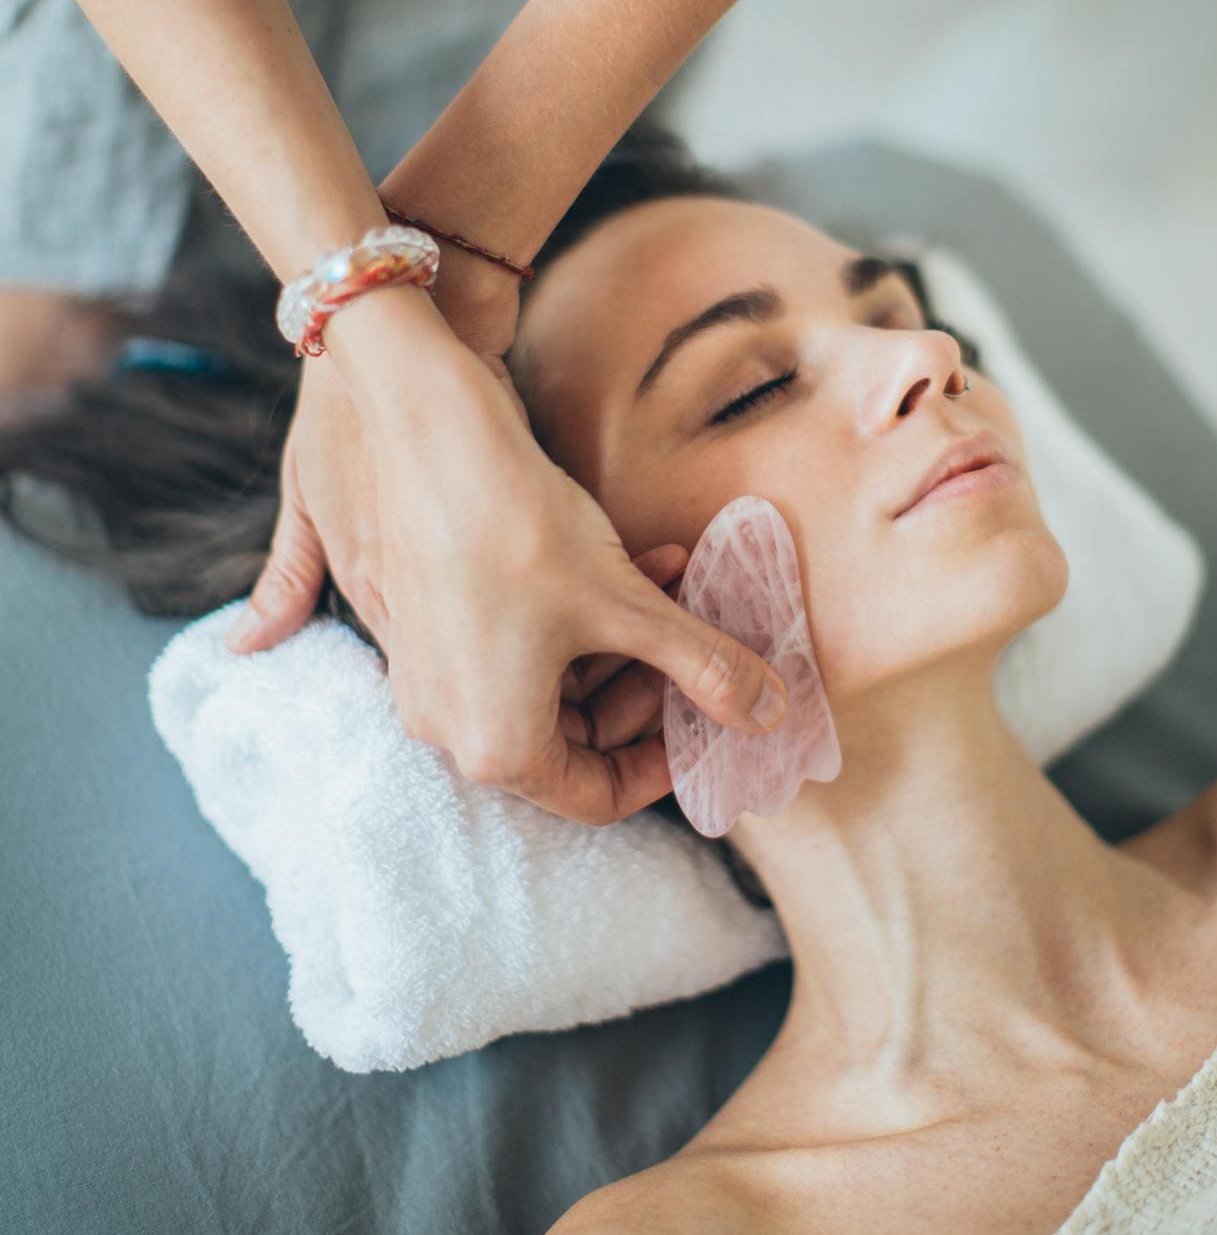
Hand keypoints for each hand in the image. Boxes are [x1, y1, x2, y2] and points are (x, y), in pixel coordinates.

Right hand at [227, 284, 787, 823]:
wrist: (433, 438)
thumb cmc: (522, 531)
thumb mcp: (632, 608)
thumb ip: (707, 670)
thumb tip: (771, 717)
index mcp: (496, 749)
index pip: (595, 796)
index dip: (664, 764)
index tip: (706, 721)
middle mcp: (450, 726)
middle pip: (573, 741)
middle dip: (647, 686)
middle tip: (695, 642)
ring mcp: (431, 676)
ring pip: (550, 685)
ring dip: (621, 640)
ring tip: (673, 581)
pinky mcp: (427, 625)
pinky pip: (515, 647)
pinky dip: (577, 617)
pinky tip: (633, 562)